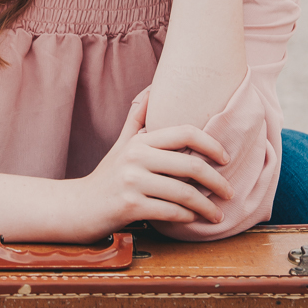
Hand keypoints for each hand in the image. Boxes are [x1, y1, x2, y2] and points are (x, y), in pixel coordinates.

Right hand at [70, 92, 233, 239]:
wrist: (78, 207)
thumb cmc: (107, 176)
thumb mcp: (122, 144)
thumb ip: (138, 117)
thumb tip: (154, 88)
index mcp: (139, 141)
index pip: (185, 132)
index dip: (211, 143)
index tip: (226, 158)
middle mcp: (136, 157)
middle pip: (190, 164)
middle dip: (217, 180)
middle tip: (229, 192)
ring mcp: (132, 182)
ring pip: (184, 192)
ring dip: (206, 206)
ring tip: (217, 214)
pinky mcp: (130, 206)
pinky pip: (170, 212)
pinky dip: (187, 217)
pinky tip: (193, 219)